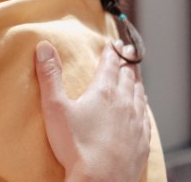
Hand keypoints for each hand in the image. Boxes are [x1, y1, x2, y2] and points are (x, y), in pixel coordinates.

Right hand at [35, 40, 150, 181]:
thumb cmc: (76, 147)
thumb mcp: (55, 108)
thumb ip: (50, 76)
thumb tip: (44, 46)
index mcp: (104, 92)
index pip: (110, 64)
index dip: (112, 52)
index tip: (115, 43)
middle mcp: (125, 103)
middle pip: (128, 76)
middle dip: (127, 61)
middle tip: (127, 50)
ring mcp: (136, 123)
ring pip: (140, 94)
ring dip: (136, 81)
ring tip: (135, 75)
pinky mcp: (142, 141)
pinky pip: (146, 117)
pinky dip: (144, 105)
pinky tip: (142, 107)